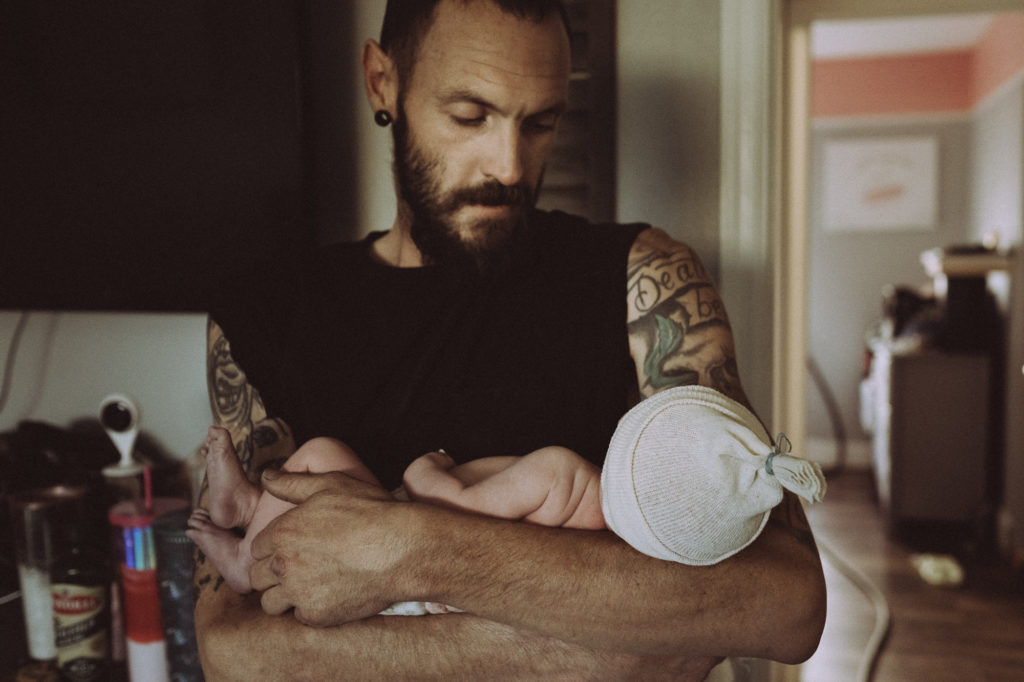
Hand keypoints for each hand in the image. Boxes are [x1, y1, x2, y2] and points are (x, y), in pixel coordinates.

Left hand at [249, 469, 412, 625]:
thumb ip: (291, 483)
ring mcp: (299, 592)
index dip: (274, 547)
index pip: (257, 548)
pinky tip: (329, 595)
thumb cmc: (370, 512)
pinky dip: (310, 609)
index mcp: (283, 532)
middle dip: (275, 572)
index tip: (293, 548)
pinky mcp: (316, 615)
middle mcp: (284, 564)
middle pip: (258, 576)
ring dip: (285, 595)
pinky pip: (299, 617)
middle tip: (302, 566)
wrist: (402, 548)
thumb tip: (266, 476)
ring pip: (271, 603)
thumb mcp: (331, 485)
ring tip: (310, 585)